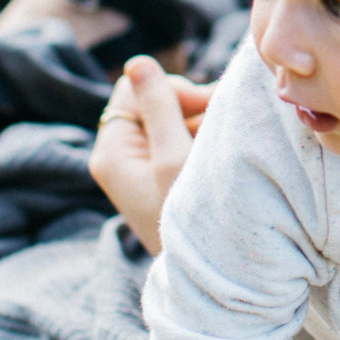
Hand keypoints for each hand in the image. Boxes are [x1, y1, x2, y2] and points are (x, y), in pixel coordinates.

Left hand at [91, 55, 211, 252]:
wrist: (208, 278)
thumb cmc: (190, 219)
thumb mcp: (174, 159)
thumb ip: (158, 108)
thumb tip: (137, 61)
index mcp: (111, 152)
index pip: (132, 88)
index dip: (170, 90)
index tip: (206, 108)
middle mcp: (119, 159)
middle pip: (151, 104)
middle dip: (191, 108)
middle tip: (227, 122)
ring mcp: (140, 172)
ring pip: (170, 122)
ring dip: (202, 125)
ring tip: (229, 144)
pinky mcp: (159, 182)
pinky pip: (178, 144)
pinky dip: (202, 142)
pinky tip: (224, 156)